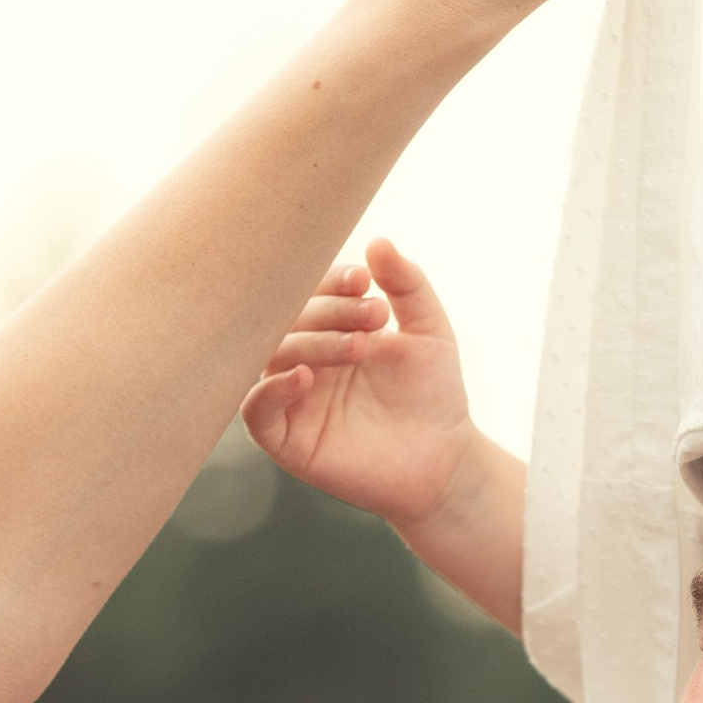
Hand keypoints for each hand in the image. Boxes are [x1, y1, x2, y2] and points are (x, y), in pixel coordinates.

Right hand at [242, 236, 477, 526]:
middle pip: (286, 319)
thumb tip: (378, 242)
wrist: (446, 461)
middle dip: (328, 311)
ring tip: (361, 345)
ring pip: (271, 356)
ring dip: (313, 343)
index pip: (308, 292)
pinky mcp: (287, 441)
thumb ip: (408, 286)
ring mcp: (292, 399)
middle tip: (374, 316)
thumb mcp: (429, 332)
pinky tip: (306, 377)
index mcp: (328, 330)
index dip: (329, 281)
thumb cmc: (434, 395)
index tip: (364, 280)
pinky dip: (271, 390)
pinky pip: (256, 411)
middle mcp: (303, 360)